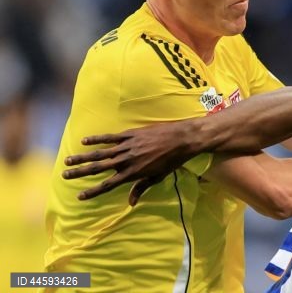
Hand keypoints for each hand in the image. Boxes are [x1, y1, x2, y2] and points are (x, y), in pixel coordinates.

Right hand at [62, 120, 193, 204]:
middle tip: (64, 175)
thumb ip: (141, 188)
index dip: (93, 191)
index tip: (79, 196)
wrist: (181, 139)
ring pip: (100, 153)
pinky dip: (97, 139)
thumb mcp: (157, 177)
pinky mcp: (130, 135)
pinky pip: (110, 137)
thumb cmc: (172, 160)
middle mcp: (127, 161)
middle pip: (99, 168)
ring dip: (83, 157)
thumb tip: (131, 203)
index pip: (108, 185)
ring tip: (68, 160)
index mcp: (133, 173)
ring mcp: (127, 147)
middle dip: (81, 172)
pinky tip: (84, 141)